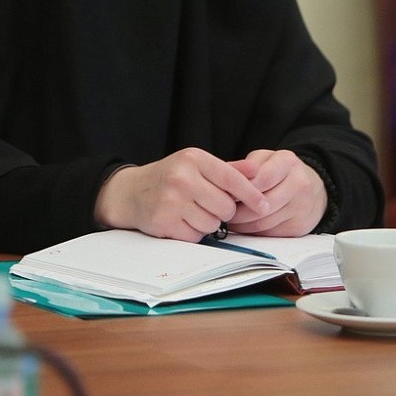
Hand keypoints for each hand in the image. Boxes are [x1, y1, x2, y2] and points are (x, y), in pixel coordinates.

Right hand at [93, 147, 269, 240]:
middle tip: (207, 204)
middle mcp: (181, 177)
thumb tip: (259, 170)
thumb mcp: (196, 166)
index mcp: (193, 159)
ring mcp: (171, 200)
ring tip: (190, 211)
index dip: (252, 194)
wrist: (131, 192)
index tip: (264, 205)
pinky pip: (195, 236)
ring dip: (206, 223)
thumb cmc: (170, 178)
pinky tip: (179, 221)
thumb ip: (228, 170)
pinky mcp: (164, 221)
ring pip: (212, 224)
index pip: (232, 178)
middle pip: (226, 207)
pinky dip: (191, 233)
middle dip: (222, 211)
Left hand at [225, 149, 325, 235]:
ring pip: (263, 222)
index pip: (263, 179)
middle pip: (262, 205)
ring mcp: (302, 207)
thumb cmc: (280, 170)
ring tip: (228, 218)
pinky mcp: (300, 226)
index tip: (224, 193)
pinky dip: (252, 231)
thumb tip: (223, 176)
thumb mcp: (263, 158)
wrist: (313, 186)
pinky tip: (243, 225)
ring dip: (241, 224)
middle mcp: (300, 184)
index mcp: (288, 163)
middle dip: (237, 210)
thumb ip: (244, 166)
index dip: (240, 189)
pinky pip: (269, 233)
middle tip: (221, 210)